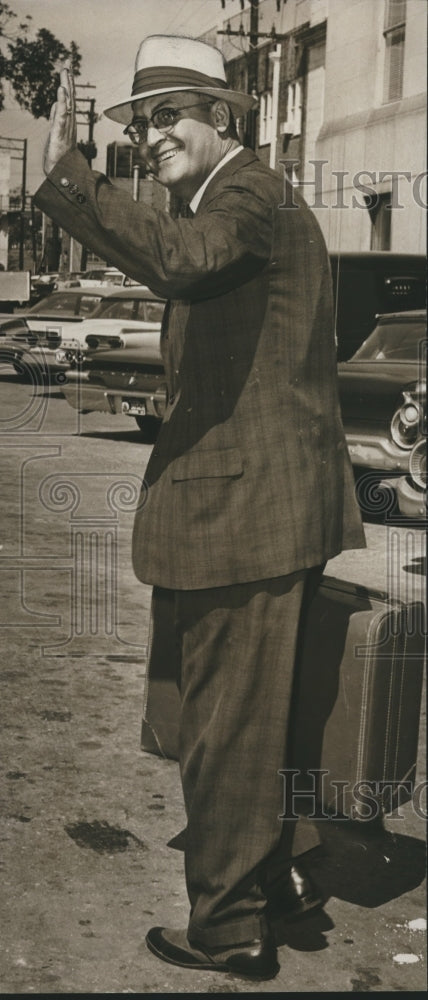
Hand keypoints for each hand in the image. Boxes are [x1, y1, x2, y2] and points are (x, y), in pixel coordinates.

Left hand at [43, 60, 76, 174]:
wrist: (61, 171)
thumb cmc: (59, 153)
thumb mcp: (55, 131)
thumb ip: (56, 116)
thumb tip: (55, 104)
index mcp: (68, 119)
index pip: (68, 97)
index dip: (67, 82)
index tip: (67, 66)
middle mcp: (69, 121)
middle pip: (69, 96)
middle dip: (68, 79)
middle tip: (67, 62)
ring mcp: (66, 127)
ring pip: (67, 103)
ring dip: (66, 86)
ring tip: (65, 72)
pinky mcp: (60, 133)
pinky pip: (62, 116)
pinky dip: (62, 103)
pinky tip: (61, 92)